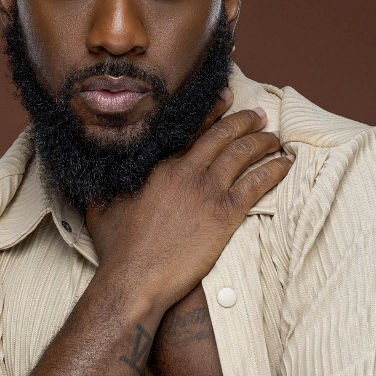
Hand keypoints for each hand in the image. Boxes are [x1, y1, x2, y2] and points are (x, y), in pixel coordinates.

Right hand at [86, 96, 293, 312]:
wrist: (134, 278)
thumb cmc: (116, 249)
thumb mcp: (100, 208)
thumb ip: (102, 187)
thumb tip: (89, 178)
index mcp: (159, 165)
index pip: (191, 129)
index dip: (213, 110)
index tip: (228, 97)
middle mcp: (185, 171)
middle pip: (223, 135)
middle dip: (245, 121)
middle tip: (259, 116)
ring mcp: (206, 191)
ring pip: (243, 153)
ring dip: (263, 142)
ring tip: (275, 138)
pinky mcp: (224, 215)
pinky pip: (257, 183)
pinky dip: (274, 170)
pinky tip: (286, 163)